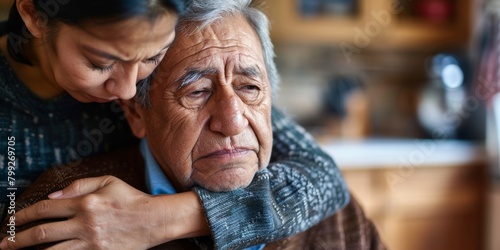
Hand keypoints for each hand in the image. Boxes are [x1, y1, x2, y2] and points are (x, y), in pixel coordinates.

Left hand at [0, 176, 208, 249]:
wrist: (154, 221)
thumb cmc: (131, 199)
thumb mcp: (107, 182)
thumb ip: (79, 186)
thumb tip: (54, 195)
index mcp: (86, 203)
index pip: (46, 209)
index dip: (25, 215)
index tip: (12, 220)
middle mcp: (86, 224)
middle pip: (44, 233)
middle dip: (20, 239)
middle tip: (5, 243)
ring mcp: (92, 243)